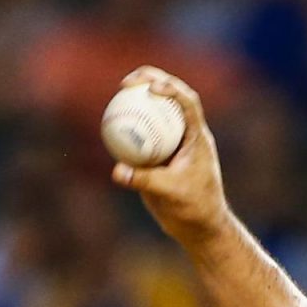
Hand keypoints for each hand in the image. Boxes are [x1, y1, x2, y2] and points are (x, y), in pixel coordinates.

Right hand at [108, 67, 231, 247]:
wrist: (198, 225)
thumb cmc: (194, 208)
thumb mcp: (171, 193)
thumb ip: (145, 180)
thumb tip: (117, 171)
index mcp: (197, 137)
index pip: (188, 103)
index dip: (171, 88)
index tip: (150, 88)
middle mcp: (185, 135)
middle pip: (171, 98)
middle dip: (151, 80)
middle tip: (127, 81)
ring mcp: (171, 143)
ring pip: (154, 113)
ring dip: (138, 98)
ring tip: (118, 91)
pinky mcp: (158, 155)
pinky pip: (140, 133)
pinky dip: (127, 124)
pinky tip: (108, 121)